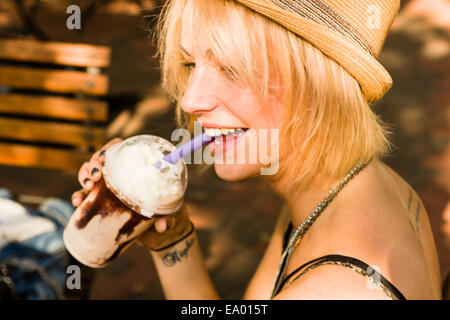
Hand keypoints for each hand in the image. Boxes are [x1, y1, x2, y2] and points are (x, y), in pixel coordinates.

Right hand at [71, 137, 192, 250]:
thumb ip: (167, 216)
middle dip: (93, 164)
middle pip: (99, 159)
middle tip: (97, 176)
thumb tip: (163, 226)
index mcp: (133, 166)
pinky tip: (77, 202)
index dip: (109, 148)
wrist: (150, 227)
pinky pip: (83, 193)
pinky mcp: (97, 199)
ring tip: (88, 185)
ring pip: (88, 172)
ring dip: (84, 175)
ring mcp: (105, 184)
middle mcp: (116, 172)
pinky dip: (78, 195)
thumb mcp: (165, 211)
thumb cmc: (160, 209)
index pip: (118, 148)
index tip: (105, 158)